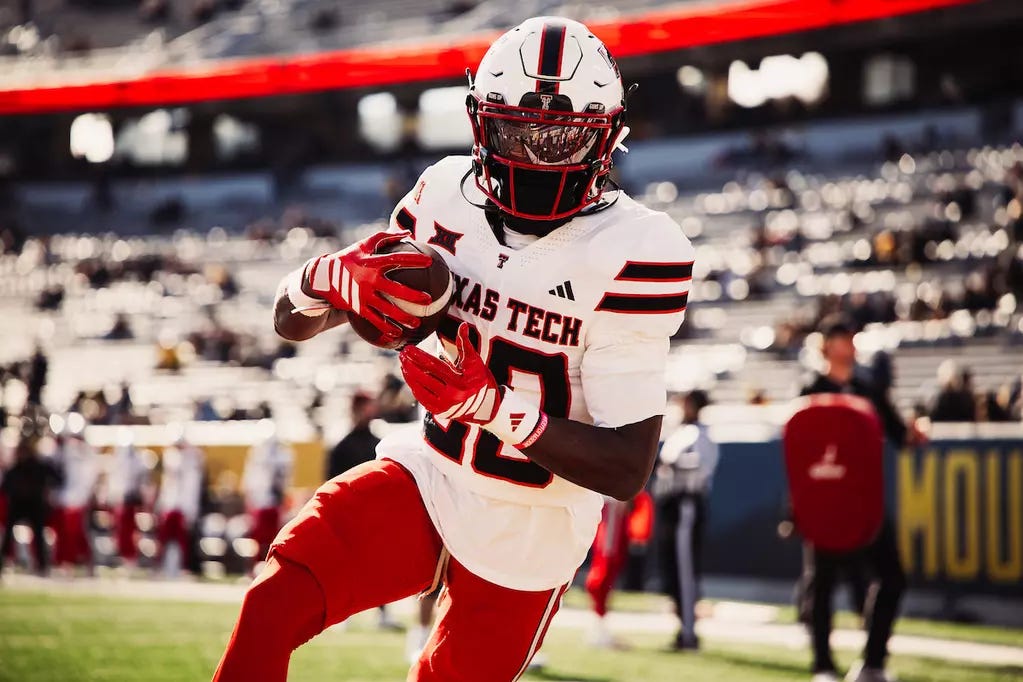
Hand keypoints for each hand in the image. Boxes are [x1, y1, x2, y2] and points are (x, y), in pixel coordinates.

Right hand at [306, 230, 432, 338]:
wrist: (323, 277)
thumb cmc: (349, 257)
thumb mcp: (364, 244)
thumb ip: (385, 237)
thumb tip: (407, 233)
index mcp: (372, 262)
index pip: (396, 259)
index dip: (413, 260)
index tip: (429, 261)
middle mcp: (369, 279)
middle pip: (394, 290)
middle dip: (412, 296)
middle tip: (428, 300)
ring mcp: (363, 295)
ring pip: (386, 310)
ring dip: (402, 318)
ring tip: (416, 325)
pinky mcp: (358, 307)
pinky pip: (374, 320)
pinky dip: (386, 328)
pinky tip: (397, 335)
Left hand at [399, 322, 500, 425]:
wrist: (485, 406)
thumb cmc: (479, 379)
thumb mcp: (475, 362)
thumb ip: (466, 344)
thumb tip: (463, 325)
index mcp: (461, 382)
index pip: (434, 366)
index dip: (419, 356)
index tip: (408, 349)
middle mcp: (452, 396)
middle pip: (424, 377)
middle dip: (410, 364)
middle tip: (401, 354)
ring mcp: (444, 406)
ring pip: (420, 388)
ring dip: (409, 375)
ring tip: (403, 364)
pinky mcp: (439, 412)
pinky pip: (422, 398)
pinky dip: (414, 387)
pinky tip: (409, 376)